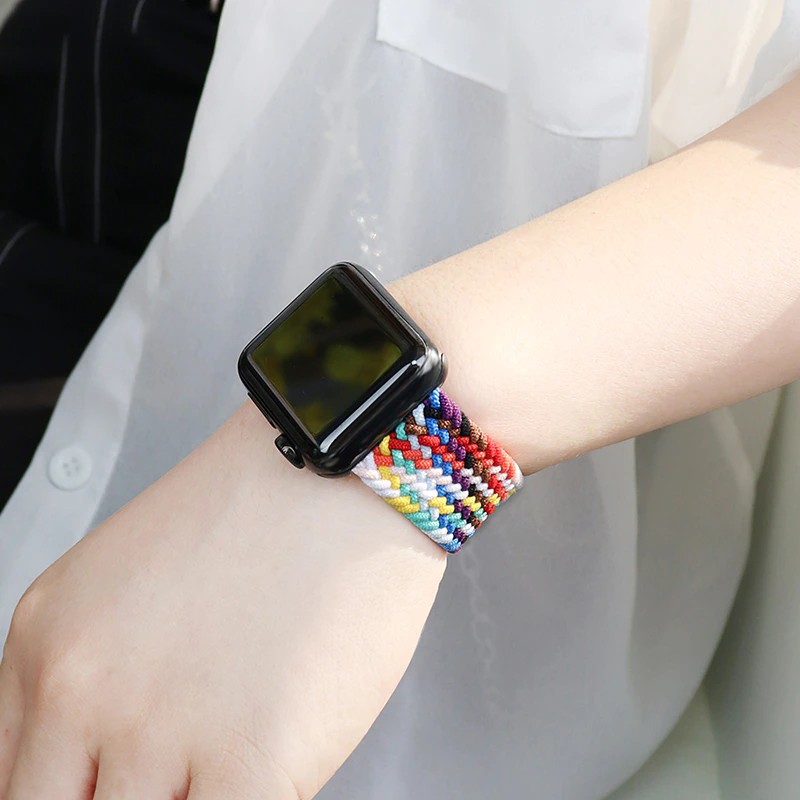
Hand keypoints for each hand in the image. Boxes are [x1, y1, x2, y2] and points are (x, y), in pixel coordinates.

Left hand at [0, 403, 445, 798]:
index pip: (13, 782)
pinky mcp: (250, 764)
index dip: (66, 792)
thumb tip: (113, 769)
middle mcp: (82, 693)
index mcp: (46, 645)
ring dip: (185, 797)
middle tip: (169, 779)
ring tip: (224, 760)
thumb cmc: (262, 506)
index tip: (103, 782)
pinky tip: (268, 774)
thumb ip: (102, 680)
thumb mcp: (127, 578)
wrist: (342, 469)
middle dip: (114, 799)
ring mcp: (158, 733)